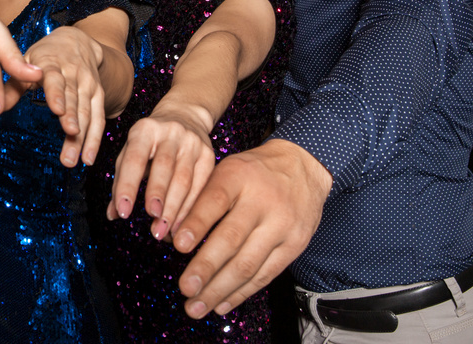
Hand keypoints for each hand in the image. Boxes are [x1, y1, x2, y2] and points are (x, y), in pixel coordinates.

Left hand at [22, 26, 107, 166]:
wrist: (78, 42)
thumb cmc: (45, 56)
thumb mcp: (26, 62)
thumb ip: (12, 85)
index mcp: (52, 64)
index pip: (55, 79)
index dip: (57, 94)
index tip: (57, 109)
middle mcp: (74, 73)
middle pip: (73, 98)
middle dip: (72, 119)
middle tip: (70, 136)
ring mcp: (88, 85)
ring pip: (86, 112)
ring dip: (82, 136)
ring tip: (74, 159)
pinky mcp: (98, 95)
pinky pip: (98, 118)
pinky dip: (94, 138)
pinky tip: (88, 158)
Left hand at [107, 107, 215, 242]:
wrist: (184, 117)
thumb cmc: (150, 141)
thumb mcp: (131, 152)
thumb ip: (121, 181)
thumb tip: (113, 214)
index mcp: (144, 129)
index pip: (134, 159)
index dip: (127, 186)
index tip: (123, 212)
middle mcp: (170, 132)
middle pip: (163, 168)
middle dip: (157, 197)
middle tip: (151, 226)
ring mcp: (192, 142)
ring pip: (184, 179)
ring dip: (174, 209)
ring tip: (163, 232)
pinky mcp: (209, 155)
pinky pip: (201, 185)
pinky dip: (190, 208)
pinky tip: (181, 226)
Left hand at [171, 138, 331, 317]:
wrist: (301, 166)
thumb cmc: (252, 172)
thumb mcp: (226, 170)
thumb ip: (200, 199)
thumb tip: (170, 234)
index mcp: (237, 176)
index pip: (214, 201)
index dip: (196, 224)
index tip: (178, 246)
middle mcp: (261, 201)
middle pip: (231, 238)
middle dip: (206, 267)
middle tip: (185, 288)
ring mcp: (281, 225)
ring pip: (248, 263)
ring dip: (220, 289)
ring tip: (197, 306)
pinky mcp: (295, 245)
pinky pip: (265, 274)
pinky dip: (241, 292)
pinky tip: (221, 304)